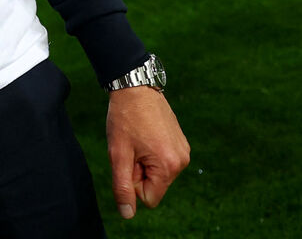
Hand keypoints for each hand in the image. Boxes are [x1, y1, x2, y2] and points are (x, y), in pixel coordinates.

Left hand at [106, 87, 190, 220]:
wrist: (135, 86)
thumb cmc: (125, 119)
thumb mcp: (118, 154)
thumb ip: (123, 187)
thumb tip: (127, 214)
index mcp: (169, 166)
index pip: (149, 198)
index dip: (133, 181)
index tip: (129, 157)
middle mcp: (182, 161)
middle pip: (154, 185)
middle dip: (139, 170)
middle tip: (132, 146)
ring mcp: (184, 151)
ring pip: (158, 173)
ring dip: (144, 161)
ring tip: (138, 138)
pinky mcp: (181, 143)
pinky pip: (163, 160)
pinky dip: (151, 152)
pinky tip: (146, 133)